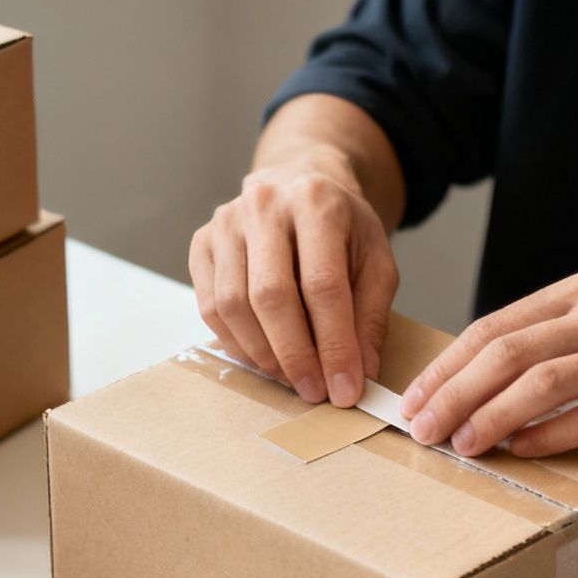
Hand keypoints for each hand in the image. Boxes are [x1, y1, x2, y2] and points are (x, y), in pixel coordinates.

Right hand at [188, 150, 398, 406]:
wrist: (300, 186)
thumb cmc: (341, 229)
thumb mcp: (376, 261)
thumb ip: (371, 315)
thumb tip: (361, 372)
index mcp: (316, 202)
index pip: (323, 286)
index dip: (334, 344)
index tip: (345, 388)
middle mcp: (264, 205)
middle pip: (272, 296)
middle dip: (295, 355)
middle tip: (314, 391)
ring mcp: (226, 222)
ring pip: (233, 305)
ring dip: (263, 354)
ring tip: (290, 377)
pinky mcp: (202, 243)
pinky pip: (210, 307)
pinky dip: (236, 342)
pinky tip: (262, 356)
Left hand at [401, 272, 577, 456]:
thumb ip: (549, 344)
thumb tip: (471, 384)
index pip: (493, 327)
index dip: (446, 366)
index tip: (412, 400)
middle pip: (508, 352)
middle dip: (455, 393)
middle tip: (422, 429)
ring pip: (543, 381)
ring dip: (493, 415)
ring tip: (461, 445)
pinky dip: (550, 435)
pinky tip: (520, 452)